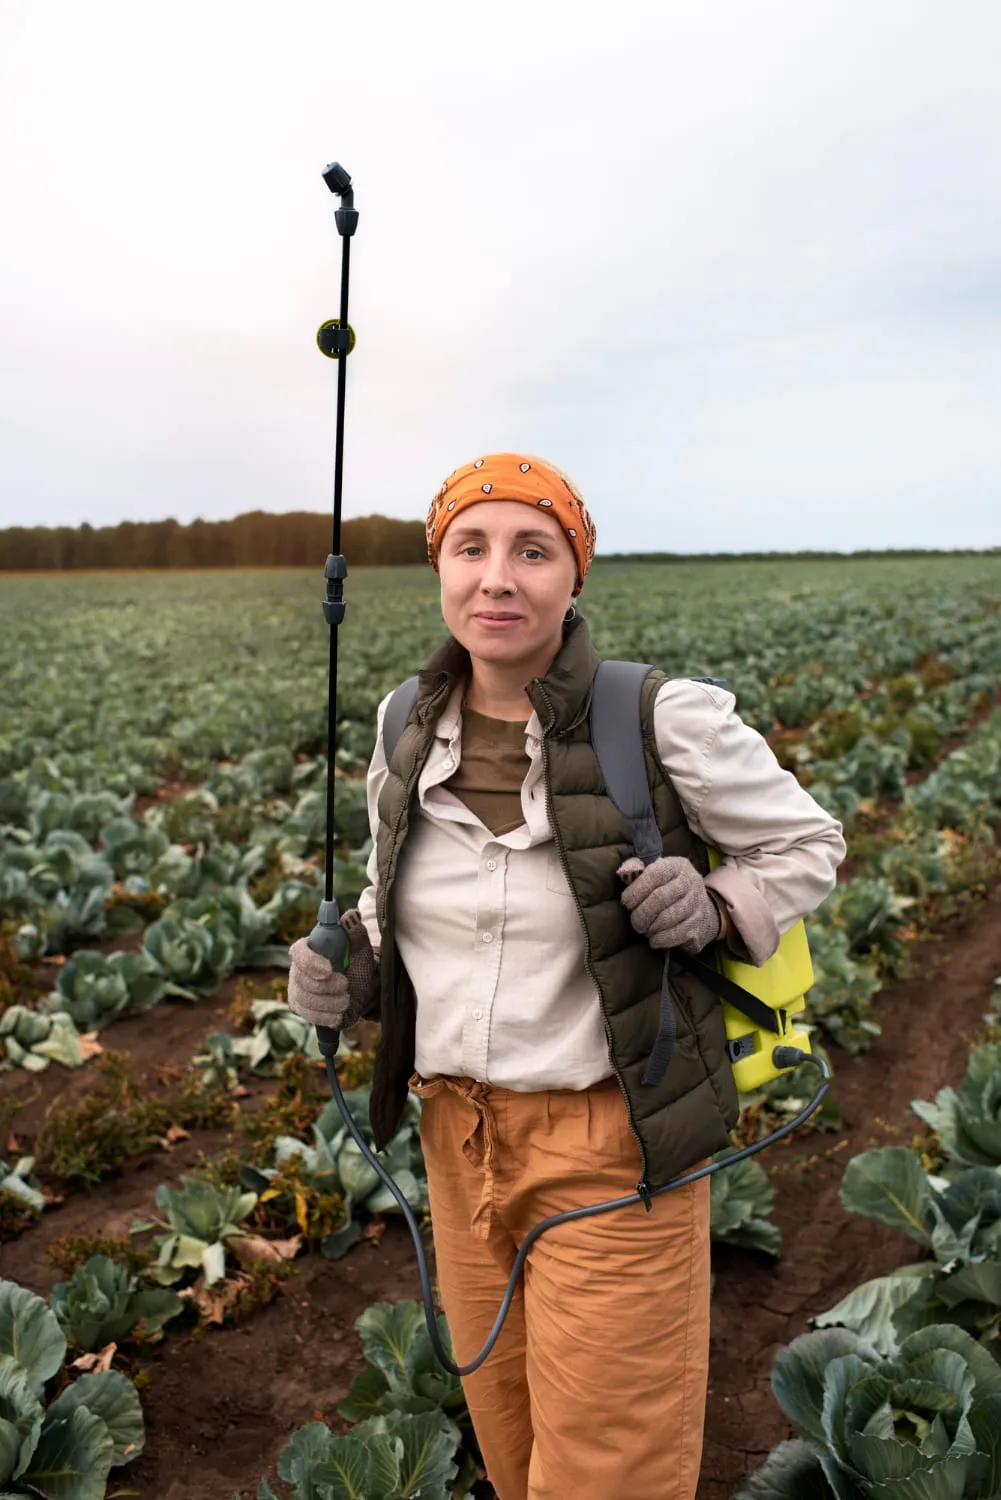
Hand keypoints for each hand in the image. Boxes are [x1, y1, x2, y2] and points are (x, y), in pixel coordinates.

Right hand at [287, 908, 378, 1027]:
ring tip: (346, 1000)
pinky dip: (325, 1016)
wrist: (362, 990)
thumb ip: (356, 933)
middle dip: (326, 987)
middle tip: (346, 985)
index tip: (329, 970)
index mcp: (309, 949)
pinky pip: (307, 1015)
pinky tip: (338, 1014)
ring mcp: (297, 989)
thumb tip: (351, 916)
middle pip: (301, 980)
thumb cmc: (357, 964)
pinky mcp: (301, 1008)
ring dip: (329, 1003)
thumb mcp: (361, 949)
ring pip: (304, 1000)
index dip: (311, 962)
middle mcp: (297, 968)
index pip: (299, 952)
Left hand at [617, 856, 722, 953]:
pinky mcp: (701, 924)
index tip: (626, 902)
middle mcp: (691, 881)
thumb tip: (623, 872)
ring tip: (645, 929)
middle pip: (660, 898)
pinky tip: (655, 940)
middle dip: (642, 913)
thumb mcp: (658, 873)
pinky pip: (678, 934)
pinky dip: (662, 939)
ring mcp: (698, 903)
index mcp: (677, 866)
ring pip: (669, 917)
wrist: (703, 909)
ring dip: (651, 927)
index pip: (655, 874)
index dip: (636, 890)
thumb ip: (638, 870)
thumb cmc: (671, 890)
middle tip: (635, 922)